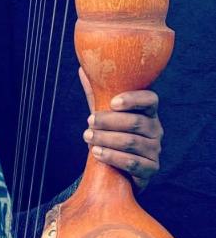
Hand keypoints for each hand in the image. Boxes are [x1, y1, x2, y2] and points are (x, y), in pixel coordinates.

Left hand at [79, 68, 162, 191]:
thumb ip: (97, 94)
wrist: (117, 167)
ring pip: (131, 143)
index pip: (150, 100)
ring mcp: (155, 151)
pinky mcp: (150, 169)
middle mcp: (156, 130)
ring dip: (106, 139)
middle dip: (109, 121)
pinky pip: (133, 163)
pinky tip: (97, 153)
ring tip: (87, 137)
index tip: (112, 102)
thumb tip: (82, 68)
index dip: (133, 99)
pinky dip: (113, 157)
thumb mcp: (104, 114)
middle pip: (135, 123)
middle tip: (89, 122)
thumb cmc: (112, 134)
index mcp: (148, 112)